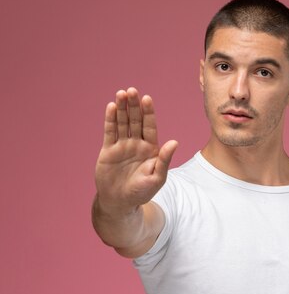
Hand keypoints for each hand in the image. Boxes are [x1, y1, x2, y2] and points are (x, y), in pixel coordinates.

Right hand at [95, 87, 176, 214]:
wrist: (120, 202)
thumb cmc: (142, 192)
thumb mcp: (157, 178)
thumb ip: (165, 160)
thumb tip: (174, 142)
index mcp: (151, 149)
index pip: (150, 126)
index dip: (148, 113)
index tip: (147, 99)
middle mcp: (137, 144)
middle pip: (136, 120)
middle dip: (134, 106)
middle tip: (132, 90)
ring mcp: (122, 146)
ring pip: (122, 123)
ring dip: (122, 108)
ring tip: (121, 93)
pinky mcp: (109, 150)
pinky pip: (110, 132)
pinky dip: (110, 120)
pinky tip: (112, 107)